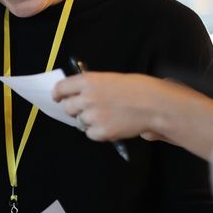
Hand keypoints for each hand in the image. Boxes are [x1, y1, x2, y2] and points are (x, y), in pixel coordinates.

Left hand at [53, 72, 212, 158]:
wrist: (154, 104)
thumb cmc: (138, 88)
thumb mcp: (111, 79)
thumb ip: (93, 86)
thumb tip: (79, 94)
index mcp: (88, 81)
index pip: (61, 88)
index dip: (58, 94)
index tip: (58, 97)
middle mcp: (86, 98)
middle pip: (67, 107)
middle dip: (75, 109)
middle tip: (87, 109)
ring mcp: (93, 116)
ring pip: (80, 122)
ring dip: (89, 120)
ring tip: (107, 116)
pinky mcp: (101, 132)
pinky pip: (91, 134)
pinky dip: (98, 132)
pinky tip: (111, 125)